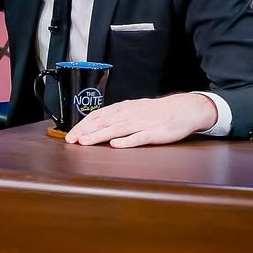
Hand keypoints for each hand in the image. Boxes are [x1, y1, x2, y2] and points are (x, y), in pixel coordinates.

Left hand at [65, 92, 217, 147]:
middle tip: (71, 140)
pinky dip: (126, 141)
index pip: (97, 115)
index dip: (83, 125)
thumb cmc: (156, 111)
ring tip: (85, 142)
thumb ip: (116, 116)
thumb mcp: (133, 109)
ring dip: (99, 136)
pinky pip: (138, 137)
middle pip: (103, 122)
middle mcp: (129, 114)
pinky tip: (115, 144)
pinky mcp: (153, 133)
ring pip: (116, 129)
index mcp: (122, 108)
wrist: (182, 109)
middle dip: (85, 131)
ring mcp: (141, 123)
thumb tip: (97, 122)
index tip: (70, 134)